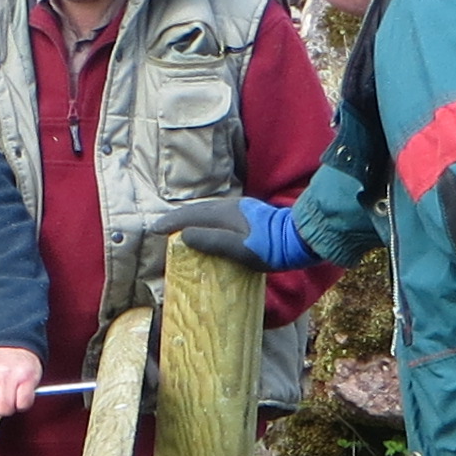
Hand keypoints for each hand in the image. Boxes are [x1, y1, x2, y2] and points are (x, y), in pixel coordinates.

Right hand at [164, 194, 309, 270]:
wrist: (300, 239)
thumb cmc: (270, 248)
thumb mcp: (239, 249)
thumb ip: (212, 241)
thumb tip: (184, 235)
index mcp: (224, 213)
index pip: (190, 216)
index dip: (171, 223)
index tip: (154, 230)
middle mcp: (230, 207)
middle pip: (198, 210)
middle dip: (178, 218)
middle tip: (163, 228)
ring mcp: (241, 208)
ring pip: (209, 210)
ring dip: (192, 218)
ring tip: (181, 228)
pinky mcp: (250, 214)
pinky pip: (218, 214)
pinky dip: (205, 220)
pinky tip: (209, 228)